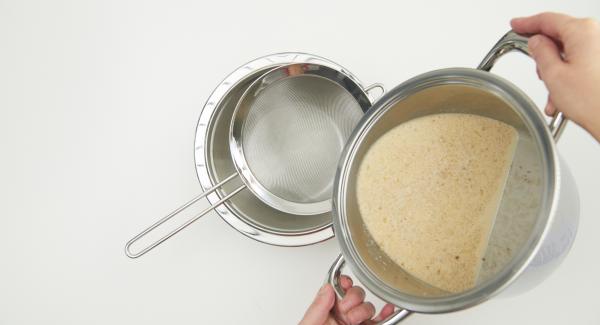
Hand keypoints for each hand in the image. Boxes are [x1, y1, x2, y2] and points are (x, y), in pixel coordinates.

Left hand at [299, 275, 394, 324]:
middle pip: (357, 296)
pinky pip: (379, 322)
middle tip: (345, 311)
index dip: (344, 283)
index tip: (344, 286)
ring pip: (368, 309)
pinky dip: (386, 315)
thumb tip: (327, 287)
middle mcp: (341, 317)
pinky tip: (388, 310)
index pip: (338, 288)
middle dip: (354, 299)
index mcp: (325, 310)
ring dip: (365, 310)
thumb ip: (317, 308)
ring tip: (354, 320)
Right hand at [510, 12, 599, 141]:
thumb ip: (540, 53)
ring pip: (569, 53)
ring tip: (554, 95)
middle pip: (559, 37)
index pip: (547, 20)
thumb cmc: (594, 101)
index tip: (516, 25)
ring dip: (556, 72)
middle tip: (538, 71)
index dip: (527, 23)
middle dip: (545, 55)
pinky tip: (564, 96)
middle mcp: (596, 35)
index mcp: (582, 31)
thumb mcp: (553, 75)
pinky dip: (569, 76)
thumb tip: (535, 42)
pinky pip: (581, 61)